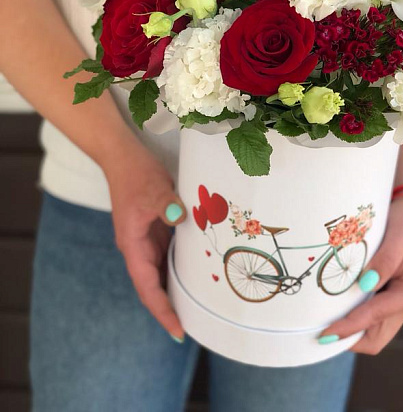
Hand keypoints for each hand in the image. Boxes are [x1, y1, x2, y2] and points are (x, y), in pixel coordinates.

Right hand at [102, 140, 186, 339]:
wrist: (122, 157)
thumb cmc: (135, 173)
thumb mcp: (154, 188)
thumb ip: (167, 205)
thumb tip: (179, 218)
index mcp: (132, 245)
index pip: (147, 287)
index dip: (162, 310)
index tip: (178, 330)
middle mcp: (137, 248)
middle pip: (152, 286)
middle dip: (169, 308)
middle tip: (193, 326)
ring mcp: (144, 240)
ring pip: (159, 273)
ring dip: (174, 291)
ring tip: (196, 309)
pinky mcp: (153, 230)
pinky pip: (165, 256)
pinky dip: (177, 269)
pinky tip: (194, 275)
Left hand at [319, 197, 402, 353]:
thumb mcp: (398, 236)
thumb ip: (384, 261)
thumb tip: (363, 284)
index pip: (374, 319)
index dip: (349, 328)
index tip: (325, 334)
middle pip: (374, 338)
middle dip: (348, 339)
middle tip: (317, 333)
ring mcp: (395, 302)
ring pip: (372, 332)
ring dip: (350, 332)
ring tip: (322, 323)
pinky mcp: (387, 296)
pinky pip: (370, 318)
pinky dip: (353, 319)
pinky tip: (334, 308)